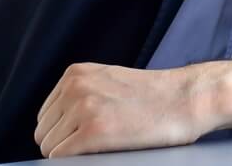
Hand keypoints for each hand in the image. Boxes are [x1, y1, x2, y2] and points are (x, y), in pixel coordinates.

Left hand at [34, 59, 231, 157]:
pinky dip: (77, 161)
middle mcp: (75, 87)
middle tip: (99, 141)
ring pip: (50, 148)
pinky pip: (61, 158)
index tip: (88, 132)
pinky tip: (104, 151)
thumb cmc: (155, 96)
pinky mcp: (93, 131)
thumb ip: (80, 94)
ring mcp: (83, 108)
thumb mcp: (109, 81)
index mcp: (76, 73)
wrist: (188, 99)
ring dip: (73, 153)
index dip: (63, 131)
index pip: (45, 116)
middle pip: (44, 133)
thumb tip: (52, 128)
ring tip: (106, 143)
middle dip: (65, 143)